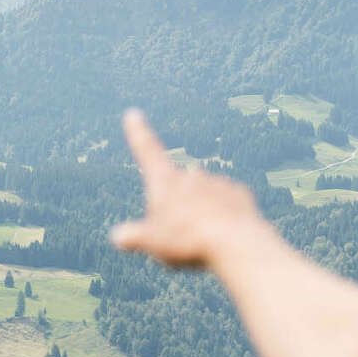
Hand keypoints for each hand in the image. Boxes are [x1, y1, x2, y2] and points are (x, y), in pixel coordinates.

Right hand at [108, 109, 267, 269]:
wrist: (237, 243)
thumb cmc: (187, 241)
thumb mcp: (151, 243)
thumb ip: (133, 237)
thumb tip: (118, 236)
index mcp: (165, 181)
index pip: (147, 151)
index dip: (138, 133)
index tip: (133, 113)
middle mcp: (191, 175)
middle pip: (177, 188)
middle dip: (176, 206)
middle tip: (180, 235)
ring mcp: (217, 182)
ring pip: (203, 195)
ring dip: (200, 211)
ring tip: (202, 239)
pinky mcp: (239, 194)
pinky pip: (226, 204)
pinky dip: (223, 215)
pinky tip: (225, 234)